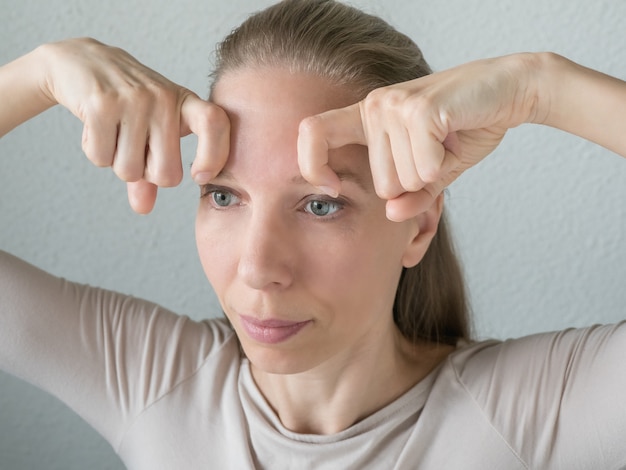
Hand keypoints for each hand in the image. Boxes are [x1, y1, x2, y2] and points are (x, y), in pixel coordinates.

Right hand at [38, 38, 229, 212]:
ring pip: (130, 171)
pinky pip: (101, 158)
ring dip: (117, 163)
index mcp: (185, 103)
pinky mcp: (101, 103)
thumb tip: (143, 208)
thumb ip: (153, 169)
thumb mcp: (150, 130)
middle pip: (166, 175)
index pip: (215, 124)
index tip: (198, 176)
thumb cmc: (127, 104)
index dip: (214, 155)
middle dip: (146, 174)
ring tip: (114, 132)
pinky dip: (95, 151)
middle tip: (135, 149)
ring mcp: (134, 99)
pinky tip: (96, 127)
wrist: (82, 63)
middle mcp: (164, 98)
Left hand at [298, 53, 540, 220]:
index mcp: (367, 117)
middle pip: (382, 186)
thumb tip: (392, 215)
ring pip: (405, 180)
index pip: (313, 133)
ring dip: (434, 172)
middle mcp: (375, 106)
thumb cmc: (464, 129)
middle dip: (416, 182)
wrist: (507, 91)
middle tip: (436, 150)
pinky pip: (425, 170)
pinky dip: (446, 164)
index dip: (312, 165)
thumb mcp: (433, 171)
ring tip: (447, 140)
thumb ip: (410, 195)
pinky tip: (455, 136)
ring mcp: (394, 105)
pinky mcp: (419, 111)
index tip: (332, 187)